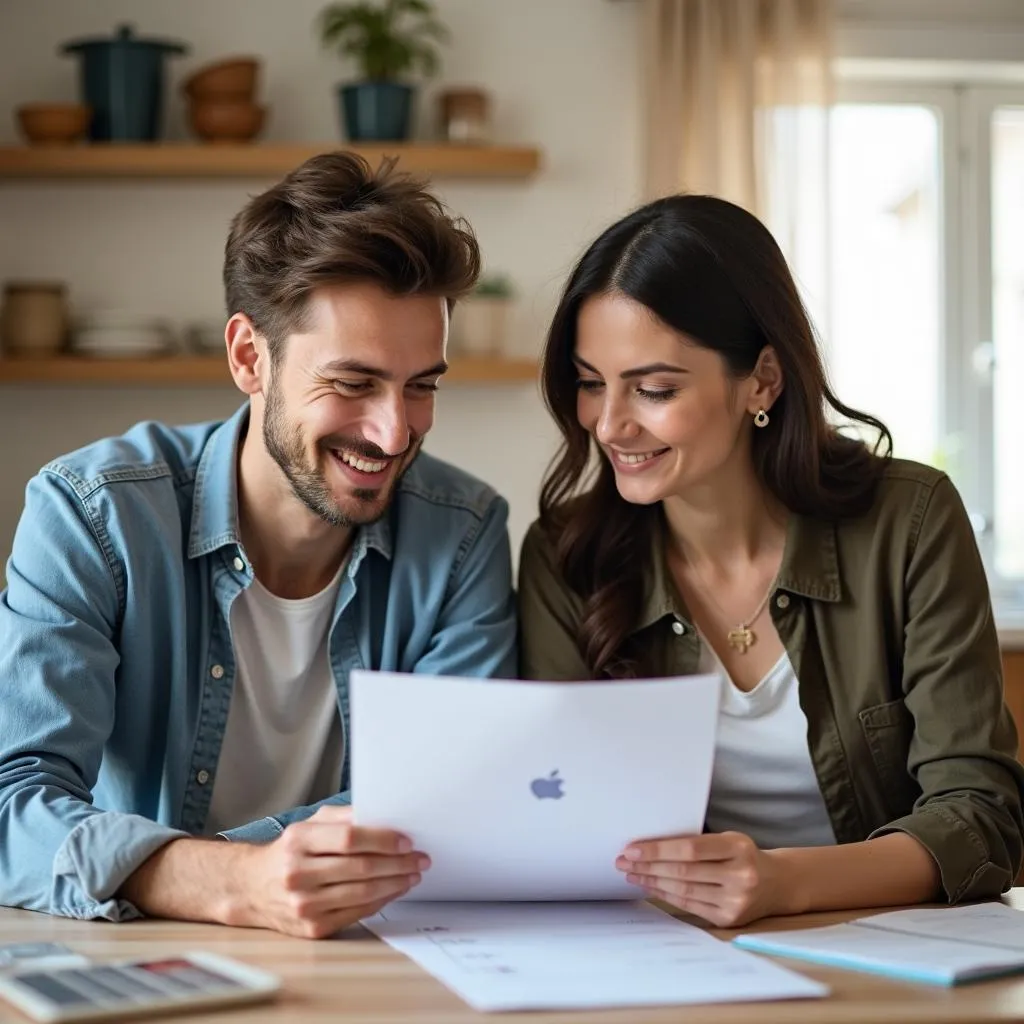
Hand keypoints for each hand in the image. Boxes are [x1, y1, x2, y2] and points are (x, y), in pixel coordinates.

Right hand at [233, 806, 428, 937]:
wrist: (251, 888)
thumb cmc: (289, 851)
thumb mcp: (308, 825)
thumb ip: (343, 817)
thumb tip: (383, 815)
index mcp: (299, 841)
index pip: (349, 839)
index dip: (383, 840)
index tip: (407, 840)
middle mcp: (298, 873)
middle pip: (360, 868)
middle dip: (398, 863)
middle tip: (420, 858)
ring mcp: (304, 904)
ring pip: (362, 893)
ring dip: (395, 883)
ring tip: (413, 874)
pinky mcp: (312, 927)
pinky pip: (357, 913)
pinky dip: (381, 901)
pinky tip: (394, 890)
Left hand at [616, 831, 792, 927]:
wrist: (777, 883)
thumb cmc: (743, 855)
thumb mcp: (728, 840)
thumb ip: (697, 843)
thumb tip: (650, 846)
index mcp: (738, 847)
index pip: (690, 848)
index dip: (658, 849)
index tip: (632, 848)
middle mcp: (739, 875)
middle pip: (683, 871)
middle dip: (648, 866)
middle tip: (623, 861)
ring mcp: (736, 900)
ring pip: (684, 890)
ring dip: (652, 882)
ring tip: (632, 874)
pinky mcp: (729, 918)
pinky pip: (690, 906)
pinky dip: (666, 895)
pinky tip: (651, 887)